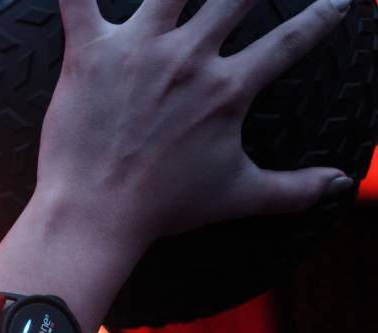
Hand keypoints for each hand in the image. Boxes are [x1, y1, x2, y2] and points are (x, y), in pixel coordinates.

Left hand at [36, 0, 354, 242]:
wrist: (96, 214)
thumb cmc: (163, 207)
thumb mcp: (239, 196)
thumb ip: (296, 189)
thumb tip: (341, 185)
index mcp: (228, 88)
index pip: (291, 39)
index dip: (321, 16)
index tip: (338, 0)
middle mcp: (188, 58)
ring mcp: (137, 49)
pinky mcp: (89, 52)